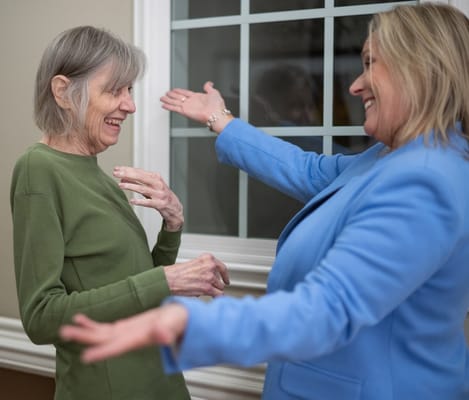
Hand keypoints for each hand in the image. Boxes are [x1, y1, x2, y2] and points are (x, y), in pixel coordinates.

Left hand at [59, 303, 187, 362]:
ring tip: (65, 328)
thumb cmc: (177, 321)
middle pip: (102, 340)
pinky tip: (79, 318)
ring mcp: (123, 334)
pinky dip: (91, 323)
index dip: (102, 352)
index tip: (85, 357)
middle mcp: (127, 339)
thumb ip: (167, 331)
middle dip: (84, 337)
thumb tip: (163, 336)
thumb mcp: (173, 324)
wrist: (177, 320)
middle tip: (64, 332)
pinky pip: (103, 327)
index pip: (118, 347)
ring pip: (99, 335)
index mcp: (138, 339)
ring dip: (83, 331)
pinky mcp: (123, 327)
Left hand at [113, 166, 183, 230]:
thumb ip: (137, 181)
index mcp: (155, 177)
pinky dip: (140, 201)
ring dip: (131, 186)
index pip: (139, 171)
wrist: (174, 207)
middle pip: (141, 177)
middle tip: (116, 173)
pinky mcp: (160, 204)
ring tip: (121, 185)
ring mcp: (159, 194)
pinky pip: (148, 202)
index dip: (127, 169)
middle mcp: (158, 184)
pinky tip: (132, 201)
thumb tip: (122, 177)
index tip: (116, 169)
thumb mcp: (149, 186)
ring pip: (143, 189)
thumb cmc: (160, 195)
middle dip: (127, 174)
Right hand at [160, 81, 232, 133]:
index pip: (185, 93)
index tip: (174, 90)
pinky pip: (175, 108)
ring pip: (175, 103)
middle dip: (171, 96)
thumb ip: (209, 87)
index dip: (179, 91)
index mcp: (197, 98)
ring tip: (162, 98)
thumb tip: (208, 83)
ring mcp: (188, 107)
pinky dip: (169, 107)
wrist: (216, 114)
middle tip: (165, 94)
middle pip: (178, 98)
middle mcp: (192, 103)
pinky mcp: (185, 112)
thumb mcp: (214, 92)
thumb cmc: (217, 106)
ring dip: (168, 100)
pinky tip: (164, 105)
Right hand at [164, 253, 229, 296]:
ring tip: (203, 292)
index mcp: (207, 258)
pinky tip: (213, 298)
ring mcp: (210, 277)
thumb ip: (204, 268)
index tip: (226, 280)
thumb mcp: (194, 264)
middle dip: (215, 285)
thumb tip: (211, 277)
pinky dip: (217, 297)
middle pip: (220, 279)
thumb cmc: (176, 273)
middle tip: (208, 288)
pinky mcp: (208, 288)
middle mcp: (210, 266)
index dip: (225, 275)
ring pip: (220, 287)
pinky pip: (219, 295)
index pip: (222, 267)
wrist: (168, 280)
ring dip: (213, 291)